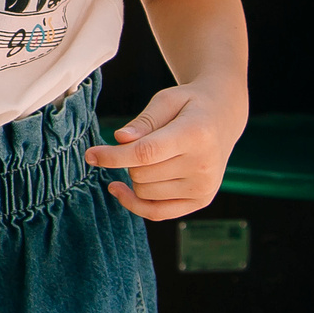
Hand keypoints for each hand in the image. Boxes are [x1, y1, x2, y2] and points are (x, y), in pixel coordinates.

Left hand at [85, 77, 248, 220]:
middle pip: (142, 174)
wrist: (222, 117)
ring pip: (145, 192)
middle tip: (137, 141)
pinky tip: (121, 188)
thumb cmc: (189, 104)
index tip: (90, 155)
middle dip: (126, 159)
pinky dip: (136, 203)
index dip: (113, 156)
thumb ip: (144, 120)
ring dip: (135, 176)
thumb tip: (120, 139)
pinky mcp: (201, 200)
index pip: (145, 153)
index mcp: (195, 135)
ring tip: (148, 156)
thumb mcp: (167, 99)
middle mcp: (203, 165)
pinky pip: (158, 213)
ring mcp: (204, 187)